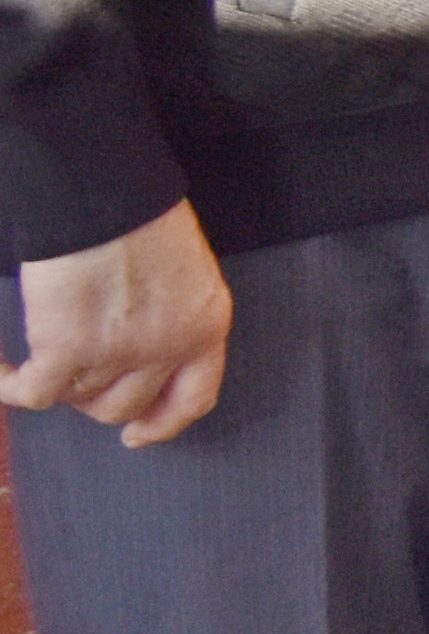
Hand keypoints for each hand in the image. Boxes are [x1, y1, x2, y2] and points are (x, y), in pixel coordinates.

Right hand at [5, 200, 231, 449]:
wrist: (106, 197)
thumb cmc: (142, 218)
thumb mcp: (185, 272)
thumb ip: (172, 314)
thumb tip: (142, 344)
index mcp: (204, 328)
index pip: (193, 398)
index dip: (164, 424)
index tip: (139, 436)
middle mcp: (166, 349)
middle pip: (125, 405)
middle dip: (98, 399)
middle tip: (79, 379)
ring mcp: (116, 354)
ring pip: (79, 398)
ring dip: (60, 384)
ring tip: (44, 359)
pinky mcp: (65, 350)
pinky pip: (34, 393)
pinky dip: (12, 388)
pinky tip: (4, 374)